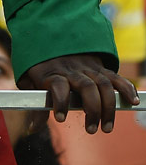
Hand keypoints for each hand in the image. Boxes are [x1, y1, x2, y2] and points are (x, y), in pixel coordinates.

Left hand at [18, 53, 139, 133]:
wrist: (49, 34)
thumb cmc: (40, 64)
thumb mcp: (30, 81)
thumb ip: (34, 103)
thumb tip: (31, 129)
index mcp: (53, 72)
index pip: (58, 86)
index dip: (59, 102)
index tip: (60, 118)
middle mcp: (72, 69)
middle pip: (86, 87)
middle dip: (92, 110)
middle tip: (90, 129)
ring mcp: (87, 67)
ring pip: (103, 85)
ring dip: (108, 107)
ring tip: (106, 127)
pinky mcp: (98, 67)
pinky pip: (115, 77)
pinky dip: (126, 88)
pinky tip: (133, 101)